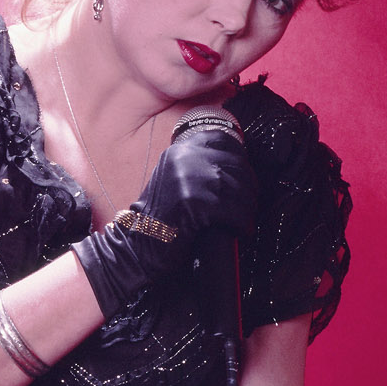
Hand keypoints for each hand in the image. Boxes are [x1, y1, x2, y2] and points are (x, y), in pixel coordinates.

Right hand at [70, 120, 258, 320]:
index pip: (223, 140)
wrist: (138, 245)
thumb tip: (236, 163)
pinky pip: (234, 211)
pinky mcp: (196, 203)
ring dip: (247, 208)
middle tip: (248, 205)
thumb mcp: (174, 178)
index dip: (240, 159)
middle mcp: (185, 158)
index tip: (243, 177)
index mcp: (180, 149)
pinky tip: (239, 231)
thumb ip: (198, 165)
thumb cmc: (160, 218)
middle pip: (237, 165)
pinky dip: (241, 224)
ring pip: (239, 189)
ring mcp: (190, 179)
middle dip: (248, 188)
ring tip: (244, 220)